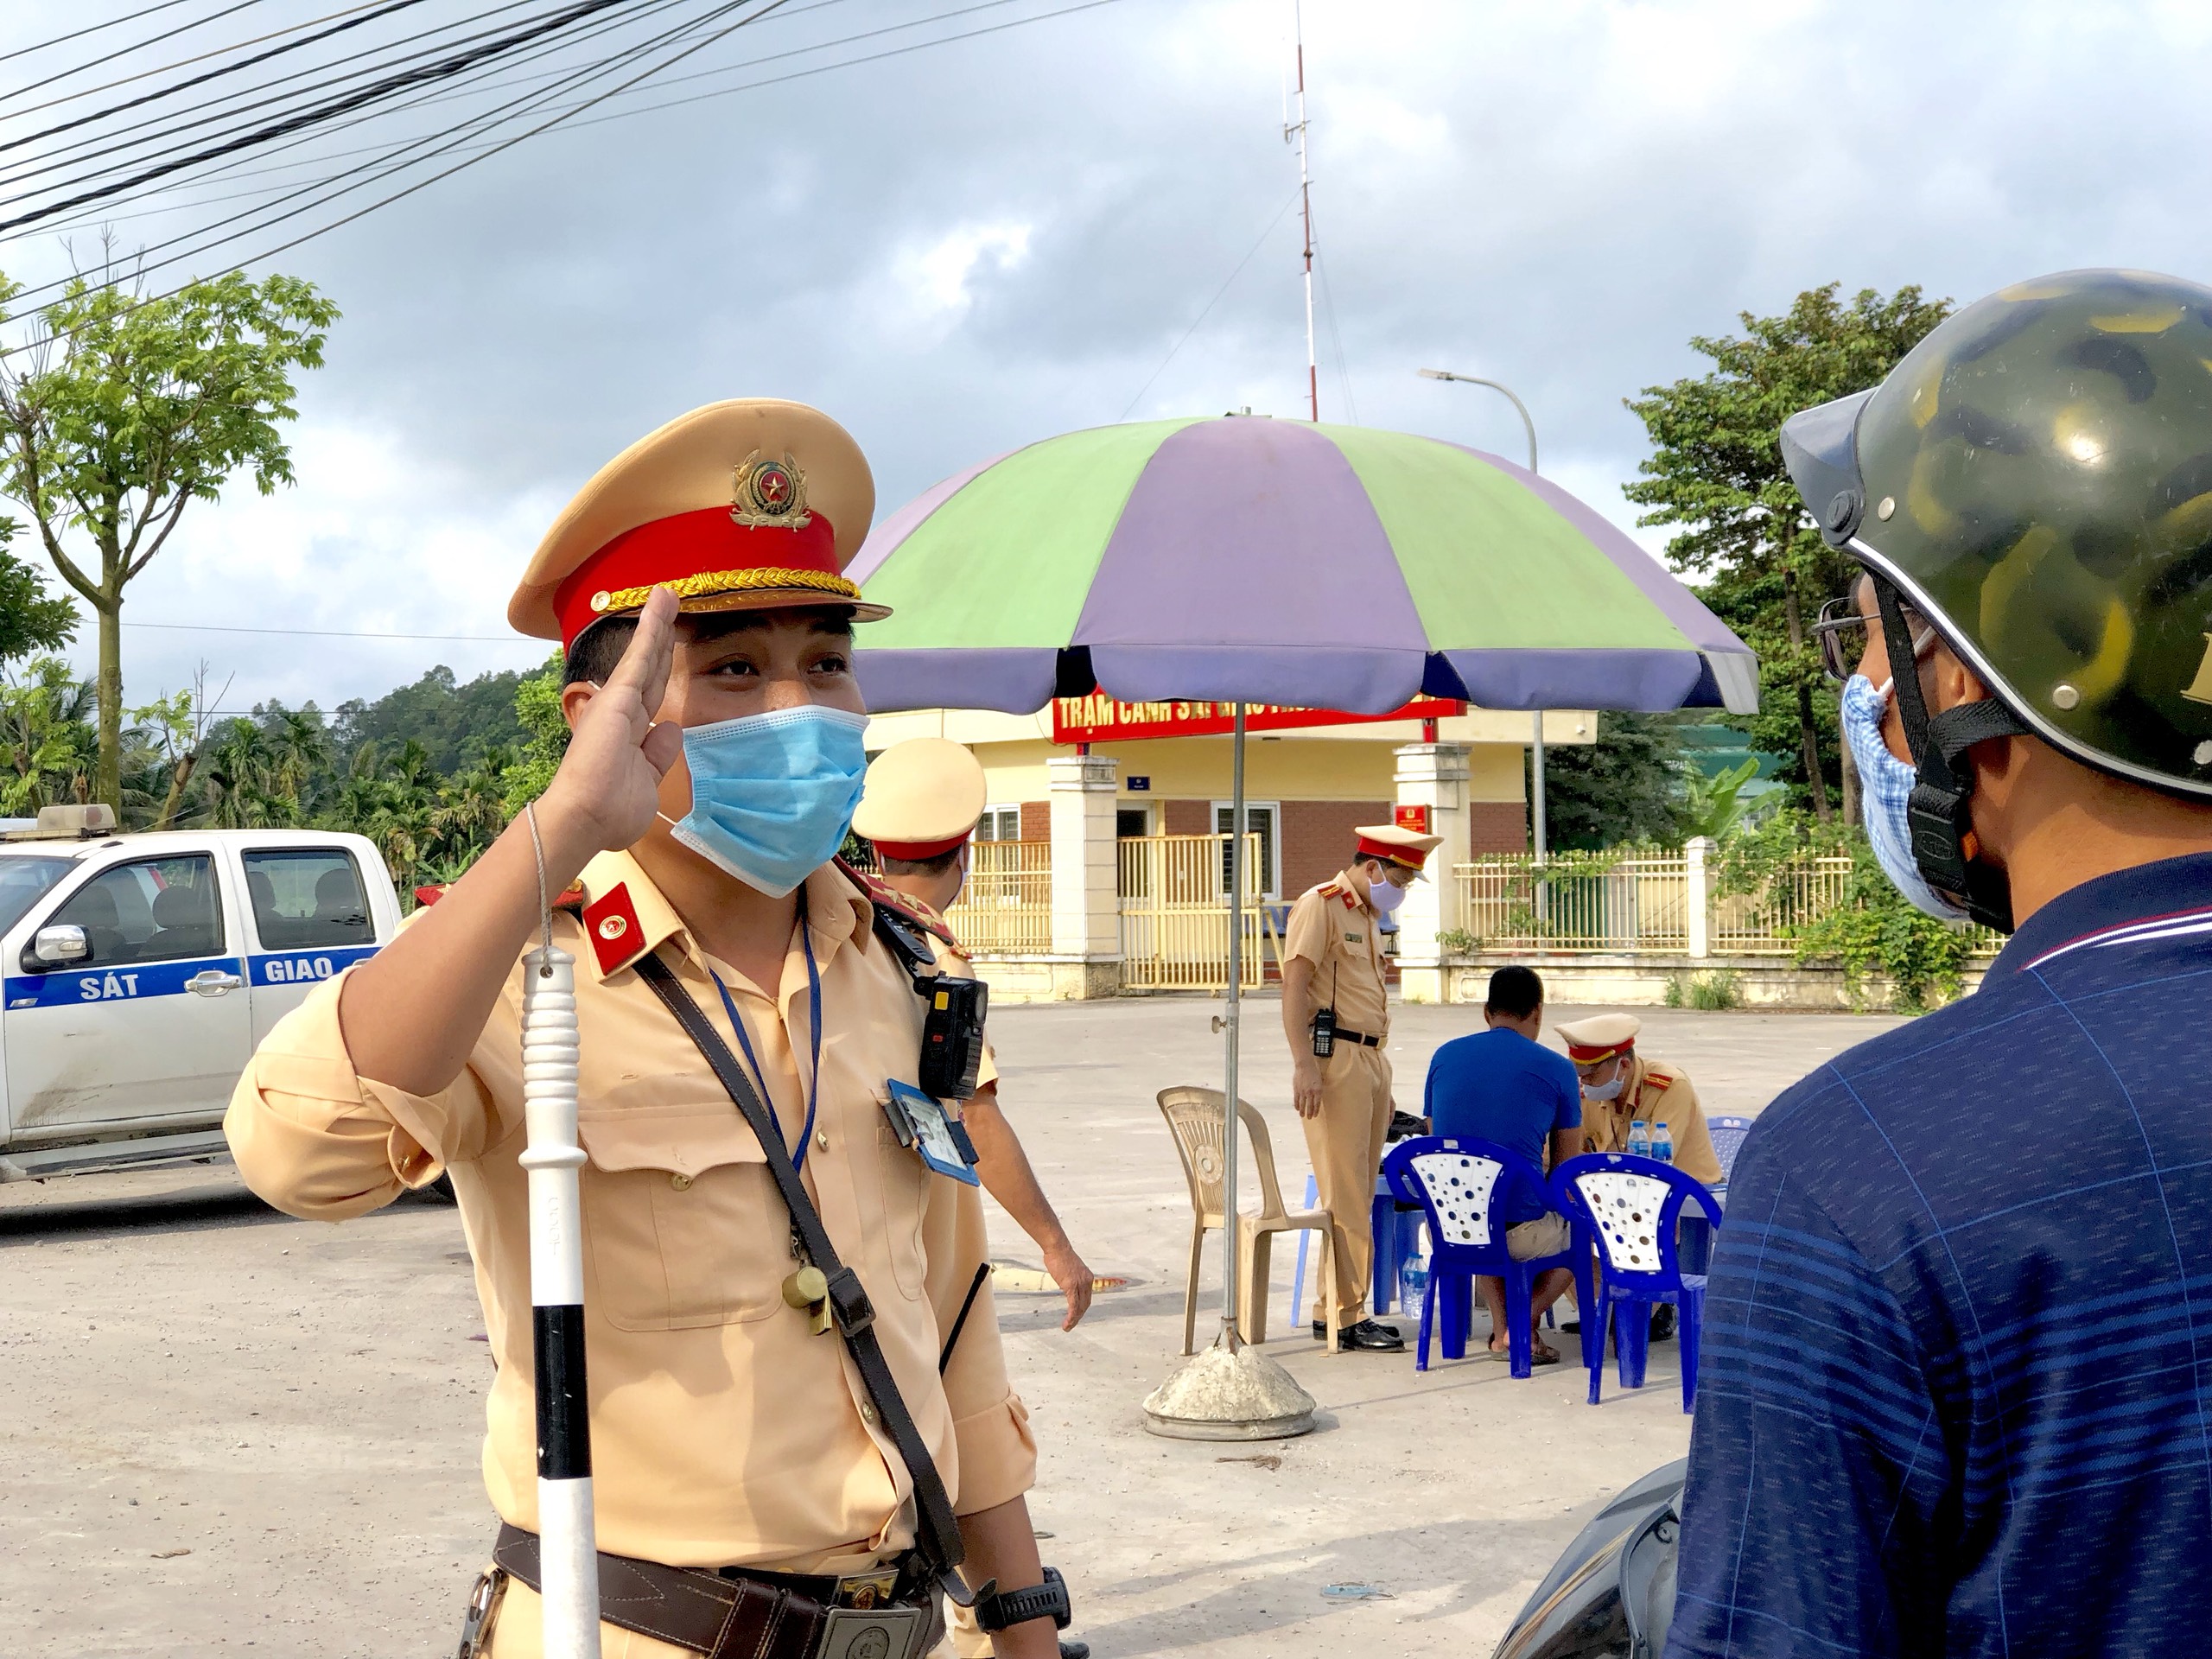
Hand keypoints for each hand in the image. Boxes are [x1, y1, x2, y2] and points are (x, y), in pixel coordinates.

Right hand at [541, 587, 683, 852]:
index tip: (668, 646)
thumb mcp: (647, 783)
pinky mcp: (618, 696)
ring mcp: (617, 702)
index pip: (650, 695)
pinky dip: (651, 628)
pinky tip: (660, 602)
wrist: (585, 818)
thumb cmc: (611, 812)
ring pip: (645, 655)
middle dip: (660, 636)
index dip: (660, 669)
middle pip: (649, 667)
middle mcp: (620, 713)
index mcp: (626, 734)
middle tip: (669, 603)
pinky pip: (640, 656)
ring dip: (657, 622)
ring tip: (668, 592)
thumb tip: (670, 727)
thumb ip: (658, 756)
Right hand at [1045, 1244, 1093, 1330]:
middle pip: (1085, 1304)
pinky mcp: (1071, 1286)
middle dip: (1078, 1317)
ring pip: (1080, 1307)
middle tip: (1070, 1325)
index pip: (1087, 1297)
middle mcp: (1087, 1282)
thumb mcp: (1070, 1268)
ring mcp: (1080, 1284)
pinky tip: (1067, 1322)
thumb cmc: (1060, 1255)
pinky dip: (1071, 1316)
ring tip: (1067, 1327)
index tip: (1075, 1315)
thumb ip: (1071, 1277)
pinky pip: (1073, 1305)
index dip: (1082, 1308)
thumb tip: (1066, 1282)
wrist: (1057, 1248)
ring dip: (1074, 1320)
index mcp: (1088, 1277)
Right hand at [1292, 1057, 1323, 1118]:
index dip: (1316, 1110)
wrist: (1305, 1065)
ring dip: (1302, 1111)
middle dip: (1309, 1113)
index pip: (1317, 1104)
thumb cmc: (1314, 1072)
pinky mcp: (1296, 1089)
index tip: (1315, 1115)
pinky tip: (1297, 1108)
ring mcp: (1303, 1091)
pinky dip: (1296, 1105)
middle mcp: (1310, 1092)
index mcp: (1318, 1090)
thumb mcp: (1320, 1081)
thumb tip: (1318, 1097)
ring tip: (1302, 1115)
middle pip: (1310, 1106)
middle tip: (1309, 1118)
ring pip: (1302, 1104)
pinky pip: (1296, 1099)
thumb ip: (1319, 1090)